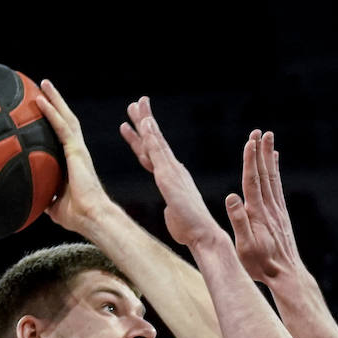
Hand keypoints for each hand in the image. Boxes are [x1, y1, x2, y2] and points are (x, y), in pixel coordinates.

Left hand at [36, 79, 110, 231]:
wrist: (92, 218)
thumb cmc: (78, 216)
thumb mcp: (54, 206)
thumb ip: (45, 198)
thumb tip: (31, 200)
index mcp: (73, 162)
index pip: (62, 136)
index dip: (54, 122)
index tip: (44, 111)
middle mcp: (77, 152)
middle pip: (65, 121)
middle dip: (56, 103)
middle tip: (43, 87)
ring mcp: (78, 149)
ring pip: (65, 117)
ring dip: (55, 99)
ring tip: (44, 83)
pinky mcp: (77, 151)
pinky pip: (61, 127)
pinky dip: (51, 112)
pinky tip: (40, 100)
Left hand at [120, 98, 221, 251]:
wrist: (202, 234)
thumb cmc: (190, 229)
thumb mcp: (175, 214)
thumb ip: (172, 207)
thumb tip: (171, 209)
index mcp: (172, 177)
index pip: (154, 154)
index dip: (145, 139)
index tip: (139, 123)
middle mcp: (172, 170)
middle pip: (154, 142)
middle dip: (144, 122)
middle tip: (135, 103)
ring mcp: (171, 171)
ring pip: (155, 142)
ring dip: (145, 122)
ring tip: (136, 105)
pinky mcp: (168, 177)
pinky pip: (157, 152)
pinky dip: (151, 136)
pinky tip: (146, 123)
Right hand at [225, 130, 300, 283]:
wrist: (286, 275)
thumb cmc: (261, 265)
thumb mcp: (245, 247)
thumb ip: (239, 221)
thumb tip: (232, 196)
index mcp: (258, 213)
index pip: (252, 181)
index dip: (250, 160)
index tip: (250, 141)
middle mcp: (270, 208)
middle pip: (264, 174)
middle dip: (261, 152)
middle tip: (260, 131)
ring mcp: (277, 211)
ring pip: (272, 178)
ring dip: (269, 157)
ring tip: (269, 138)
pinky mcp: (282, 216)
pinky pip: (278, 188)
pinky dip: (275, 172)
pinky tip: (275, 163)